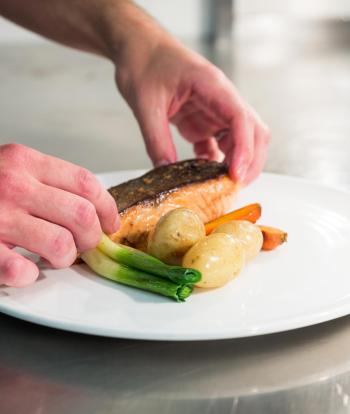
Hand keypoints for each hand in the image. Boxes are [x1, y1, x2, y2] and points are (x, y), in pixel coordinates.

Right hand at [0, 144, 118, 286]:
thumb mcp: (12, 167)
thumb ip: (48, 181)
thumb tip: (96, 207)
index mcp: (24, 161)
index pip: (85, 182)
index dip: (106, 207)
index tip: (110, 223)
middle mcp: (12, 183)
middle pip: (81, 215)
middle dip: (91, 238)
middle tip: (82, 245)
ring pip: (60, 244)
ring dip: (65, 258)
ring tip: (53, 258)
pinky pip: (19, 270)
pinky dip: (29, 276)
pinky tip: (26, 270)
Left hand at [116, 36, 269, 184]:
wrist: (138, 49)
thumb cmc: (144, 63)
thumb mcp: (145, 103)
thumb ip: (156, 138)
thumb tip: (165, 169)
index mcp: (212, 85)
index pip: (240, 118)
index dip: (244, 148)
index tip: (236, 173)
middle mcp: (220, 99)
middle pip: (252, 131)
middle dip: (250, 159)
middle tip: (235, 185)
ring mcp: (214, 111)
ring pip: (240, 139)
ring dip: (236, 162)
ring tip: (222, 185)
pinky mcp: (203, 120)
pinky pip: (218, 144)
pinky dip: (216, 161)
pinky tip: (205, 175)